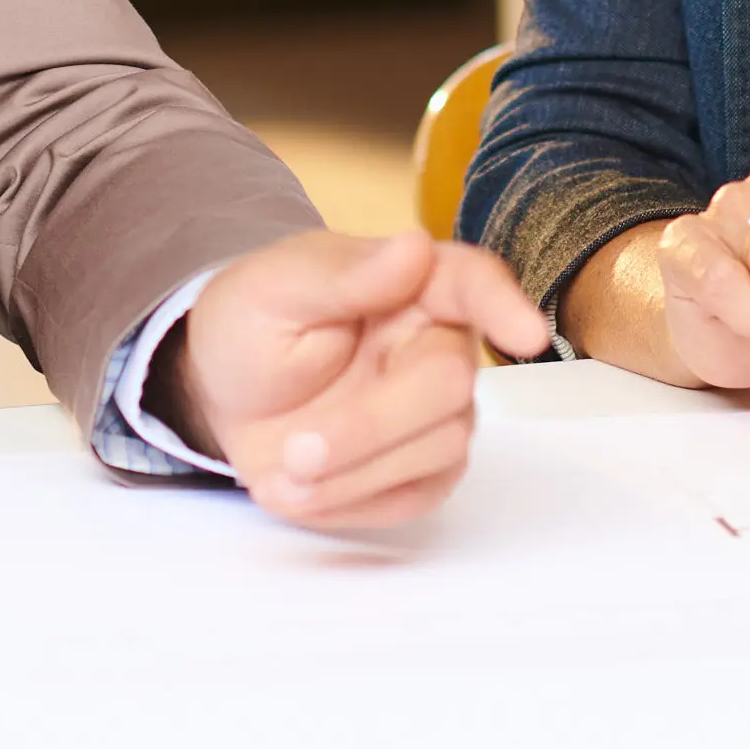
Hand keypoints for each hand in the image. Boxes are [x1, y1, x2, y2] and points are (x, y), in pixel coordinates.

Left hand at [163, 229, 548, 530]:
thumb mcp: (274, 290)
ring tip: (283, 473)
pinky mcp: (423, 469)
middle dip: (369, 427)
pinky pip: (416, 497)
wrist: (224, 394)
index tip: (525, 334)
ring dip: (352, 472)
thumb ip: (346, 275)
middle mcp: (437, 345)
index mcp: (411, 285)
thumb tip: (415, 246)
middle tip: (294, 452)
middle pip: (449, 386)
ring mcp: (437, 412)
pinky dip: (352, 501)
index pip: (471, 283)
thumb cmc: (252, 325)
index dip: (502, 305)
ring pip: (439, 449)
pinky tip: (303, 489)